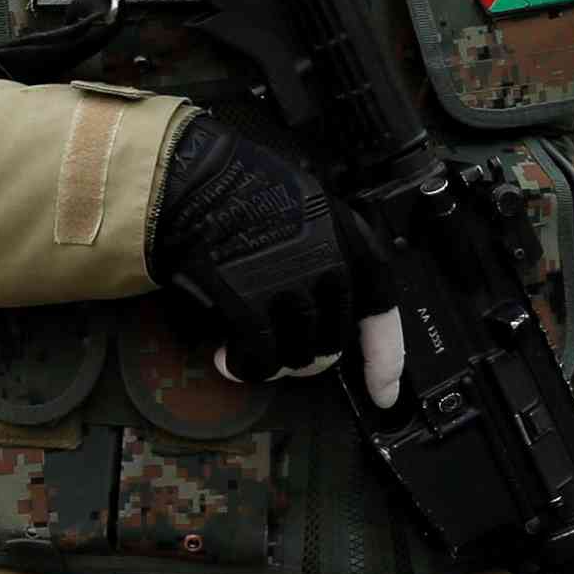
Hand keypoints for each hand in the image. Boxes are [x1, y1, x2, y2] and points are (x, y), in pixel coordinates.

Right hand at [148, 115, 402, 399]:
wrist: (188, 180)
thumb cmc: (239, 188)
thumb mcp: (306, 207)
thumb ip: (327, 251)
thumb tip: (331, 308)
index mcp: (346, 236)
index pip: (380, 307)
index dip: (385, 357)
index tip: (383, 393)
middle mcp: (327, 263)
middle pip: (334, 340)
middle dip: (309, 357)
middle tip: (280, 352)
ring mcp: (290, 285)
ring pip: (300, 356)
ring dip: (275, 363)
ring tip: (249, 348)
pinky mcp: (251, 303)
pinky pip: (261, 359)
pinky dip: (245, 367)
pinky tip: (227, 358)